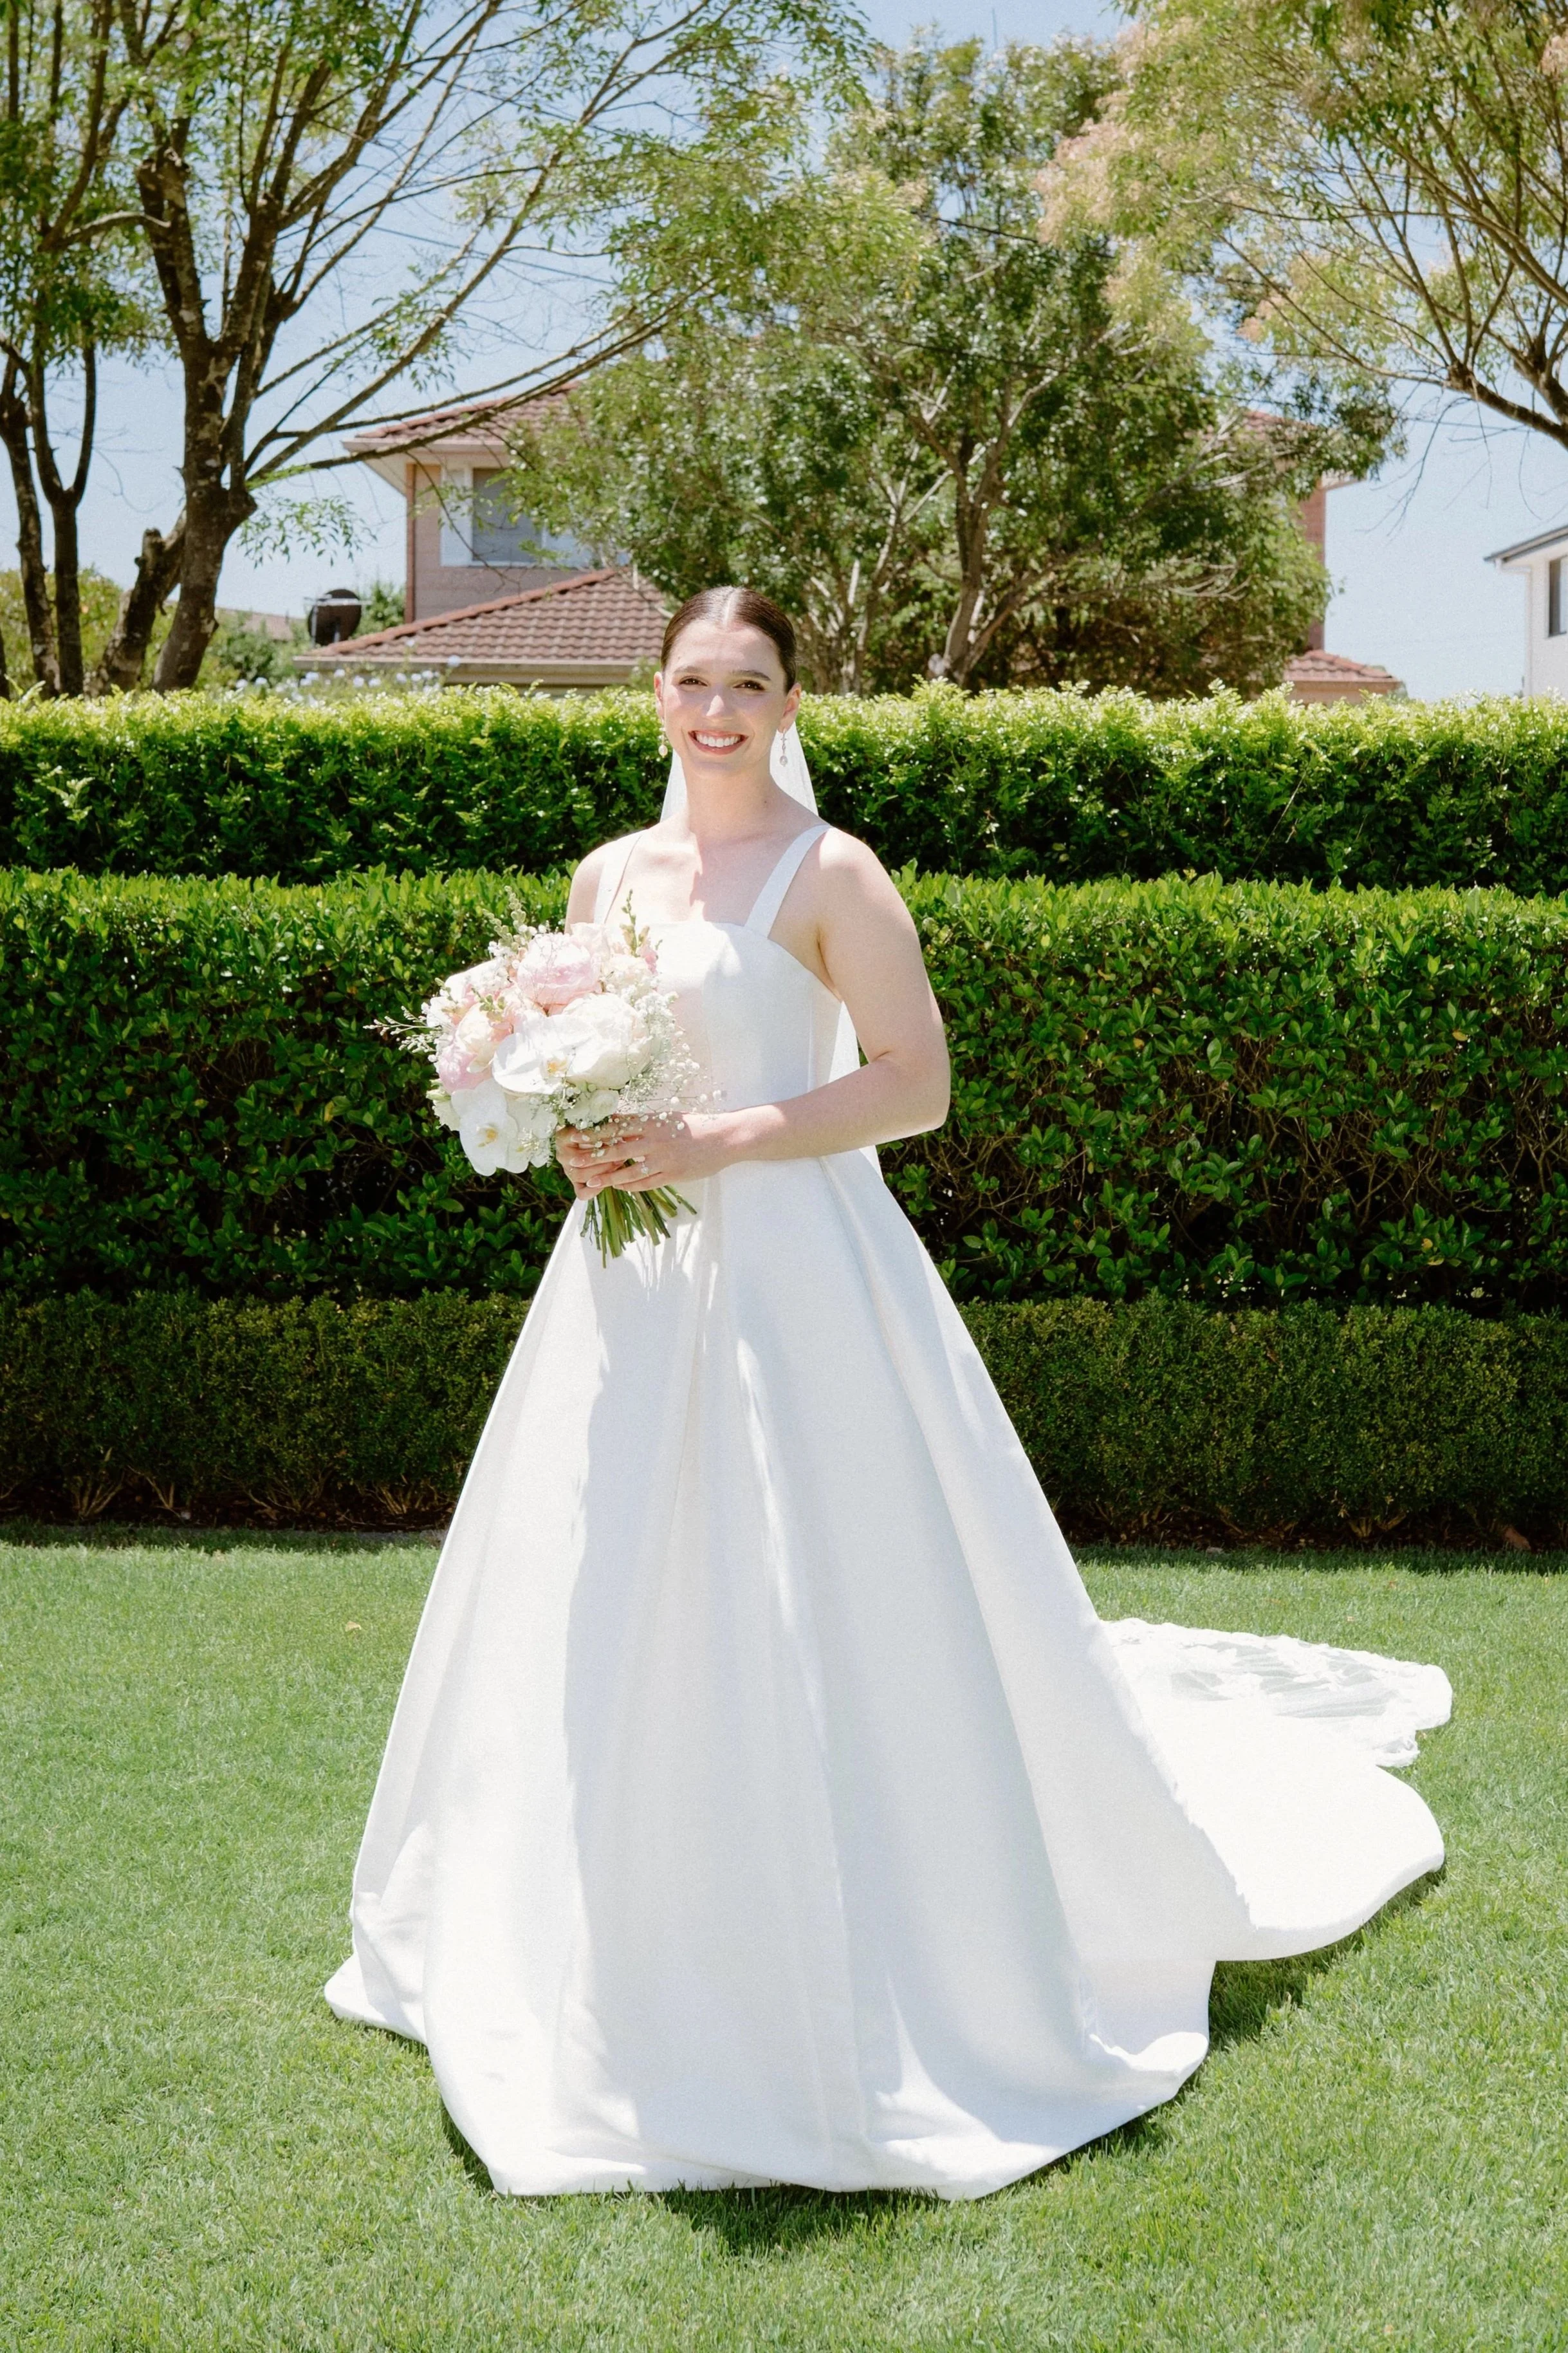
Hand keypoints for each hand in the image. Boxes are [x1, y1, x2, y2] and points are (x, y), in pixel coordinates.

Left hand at [555, 1112, 737, 1197]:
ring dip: (607, 1176)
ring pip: (628, 1170)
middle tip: (573, 1161)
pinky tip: (618, 1186)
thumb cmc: (694, 1126)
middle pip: (616, 1148)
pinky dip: (629, 1185)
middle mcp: (654, 1140)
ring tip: (591, 1180)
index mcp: (651, 1122)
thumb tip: (616, 1122)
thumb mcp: (667, 1117)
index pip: (616, 1127)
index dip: (594, 1132)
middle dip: (593, 1155)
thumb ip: (643, 1122)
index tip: (575, 1136)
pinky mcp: (672, 1175)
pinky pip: (645, 1182)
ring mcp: (663, 1159)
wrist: (723, 1138)